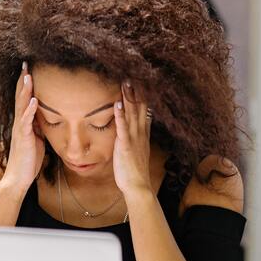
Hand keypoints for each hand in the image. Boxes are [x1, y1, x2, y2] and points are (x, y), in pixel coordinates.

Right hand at [0, 63, 45, 193]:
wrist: (18, 178)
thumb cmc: (28, 160)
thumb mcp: (36, 138)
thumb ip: (38, 126)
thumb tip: (46, 116)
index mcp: (23, 122)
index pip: (24, 98)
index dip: (26, 83)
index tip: (29, 68)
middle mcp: (19, 123)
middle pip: (20, 97)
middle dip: (23, 80)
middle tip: (25, 63)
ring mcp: (20, 129)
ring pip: (22, 106)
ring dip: (25, 90)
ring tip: (28, 76)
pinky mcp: (24, 138)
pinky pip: (26, 122)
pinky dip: (30, 111)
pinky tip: (35, 101)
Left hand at [113, 82, 152, 198]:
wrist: (138, 186)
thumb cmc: (134, 170)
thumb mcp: (137, 150)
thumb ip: (136, 137)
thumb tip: (134, 128)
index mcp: (143, 134)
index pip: (144, 110)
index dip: (142, 95)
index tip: (140, 80)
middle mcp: (140, 133)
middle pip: (139, 107)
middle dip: (137, 91)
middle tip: (133, 73)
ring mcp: (133, 139)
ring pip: (132, 114)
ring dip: (129, 97)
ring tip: (126, 82)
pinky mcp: (125, 146)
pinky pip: (122, 128)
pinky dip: (120, 115)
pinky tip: (117, 103)